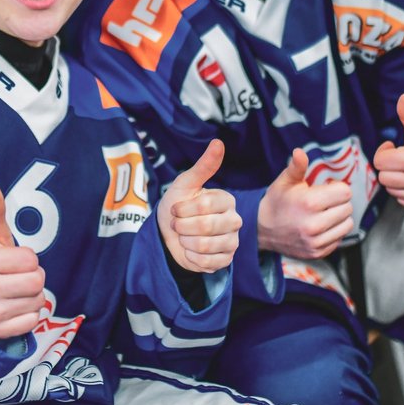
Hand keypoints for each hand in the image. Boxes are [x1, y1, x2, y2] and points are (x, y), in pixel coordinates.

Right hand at [0, 182, 45, 339]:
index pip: (31, 259)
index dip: (27, 259)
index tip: (11, 262)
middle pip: (38, 281)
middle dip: (32, 279)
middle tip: (15, 279)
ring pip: (37, 302)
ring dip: (31, 298)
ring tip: (13, 295)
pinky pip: (31, 321)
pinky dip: (27, 317)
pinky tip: (12, 311)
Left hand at [157, 139, 241, 272]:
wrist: (169, 234)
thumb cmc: (178, 205)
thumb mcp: (185, 184)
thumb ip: (204, 166)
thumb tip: (218, 142)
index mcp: (226, 200)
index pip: (205, 206)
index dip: (183, 209)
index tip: (175, 209)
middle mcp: (234, 220)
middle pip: (205, 227)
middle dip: (182, 227)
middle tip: (178, 225)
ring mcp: (232, 241)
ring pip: (205, 246)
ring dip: (186, 242)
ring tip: (185, 237)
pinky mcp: (226, 260)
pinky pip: (208, 263)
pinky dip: (192, 257)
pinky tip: (191, 250)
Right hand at [257, 149, 353, 258]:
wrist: (261, 229)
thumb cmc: (276, 201)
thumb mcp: (285, 181)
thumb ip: (297, 166)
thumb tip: (300, 151)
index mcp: (309, 202)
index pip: (345, 192)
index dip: (337, 188)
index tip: (327, 189)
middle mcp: (314, 224)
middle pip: (348, 208)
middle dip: (339, 202)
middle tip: (325, 201)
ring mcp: (316, 241)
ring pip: (347, 225)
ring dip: (339, 217)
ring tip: (325, 213)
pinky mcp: (317, 252)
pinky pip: (339, 239)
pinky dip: (334, 232)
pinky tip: (321, 226)